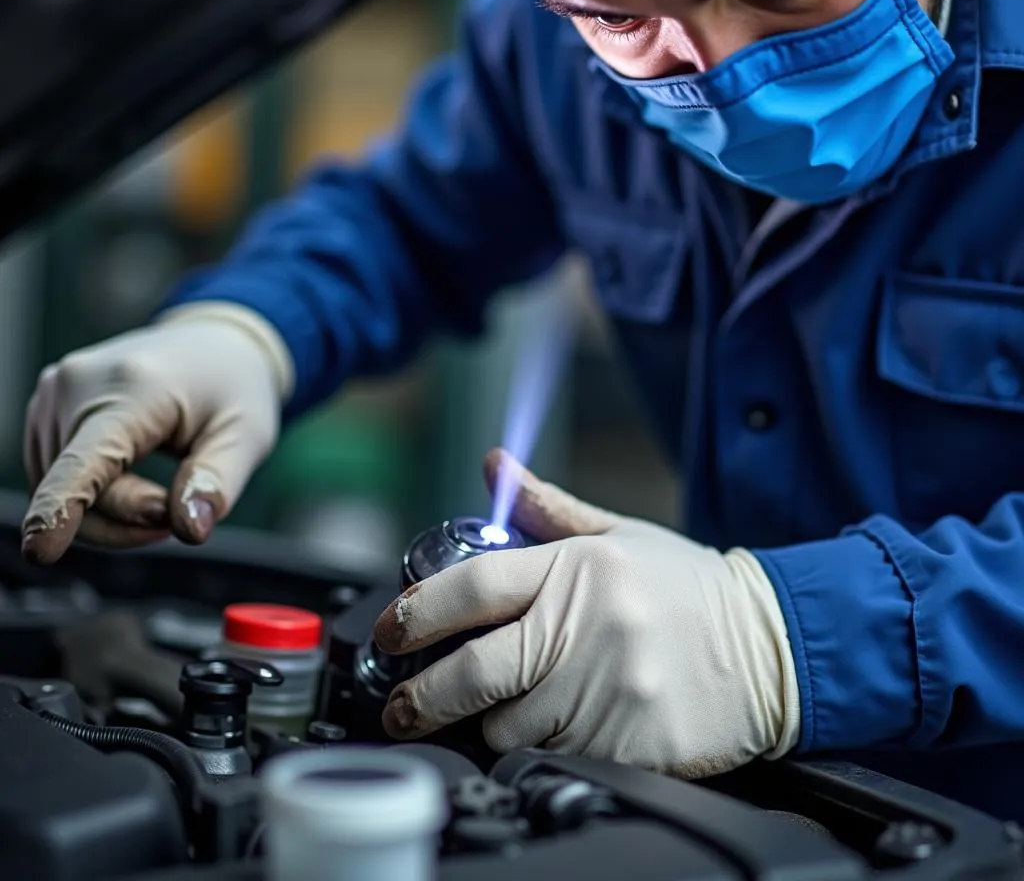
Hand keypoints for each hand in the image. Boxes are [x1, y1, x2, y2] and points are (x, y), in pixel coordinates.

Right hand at [21, 302, 291, 564]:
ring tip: (167, 491)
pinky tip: (136, 482)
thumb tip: (192, 528)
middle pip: (82, 492)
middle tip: (185, 505)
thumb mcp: (247, 434)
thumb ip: (217, 482)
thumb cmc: (233, 387)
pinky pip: (58, 479)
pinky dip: (95, 497)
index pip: (87, 461)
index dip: (63, 508)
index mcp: (133, 387)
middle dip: (131, 519)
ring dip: (113, 513)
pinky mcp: (45, 409)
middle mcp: (77, 385)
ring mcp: (53, 395)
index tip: (40, 550)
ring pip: (63, 492)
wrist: (214, 344)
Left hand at [373, 450, 800, 778]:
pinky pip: (555, 758)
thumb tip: (495, 464)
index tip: (390, 630)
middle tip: (402, 703)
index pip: (475, 587)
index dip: (417, 611)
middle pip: (474, 671)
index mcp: (579, 569)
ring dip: (490, 723)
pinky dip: (540, 749)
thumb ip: (547, 508)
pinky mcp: (630, 743)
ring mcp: (609, 691)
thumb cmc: (685, 589)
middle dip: (421, 694)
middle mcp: (588, 627)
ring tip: (502, 709)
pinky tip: (557, 728)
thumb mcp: (618, 535)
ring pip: (508, 727)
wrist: (769, 645)